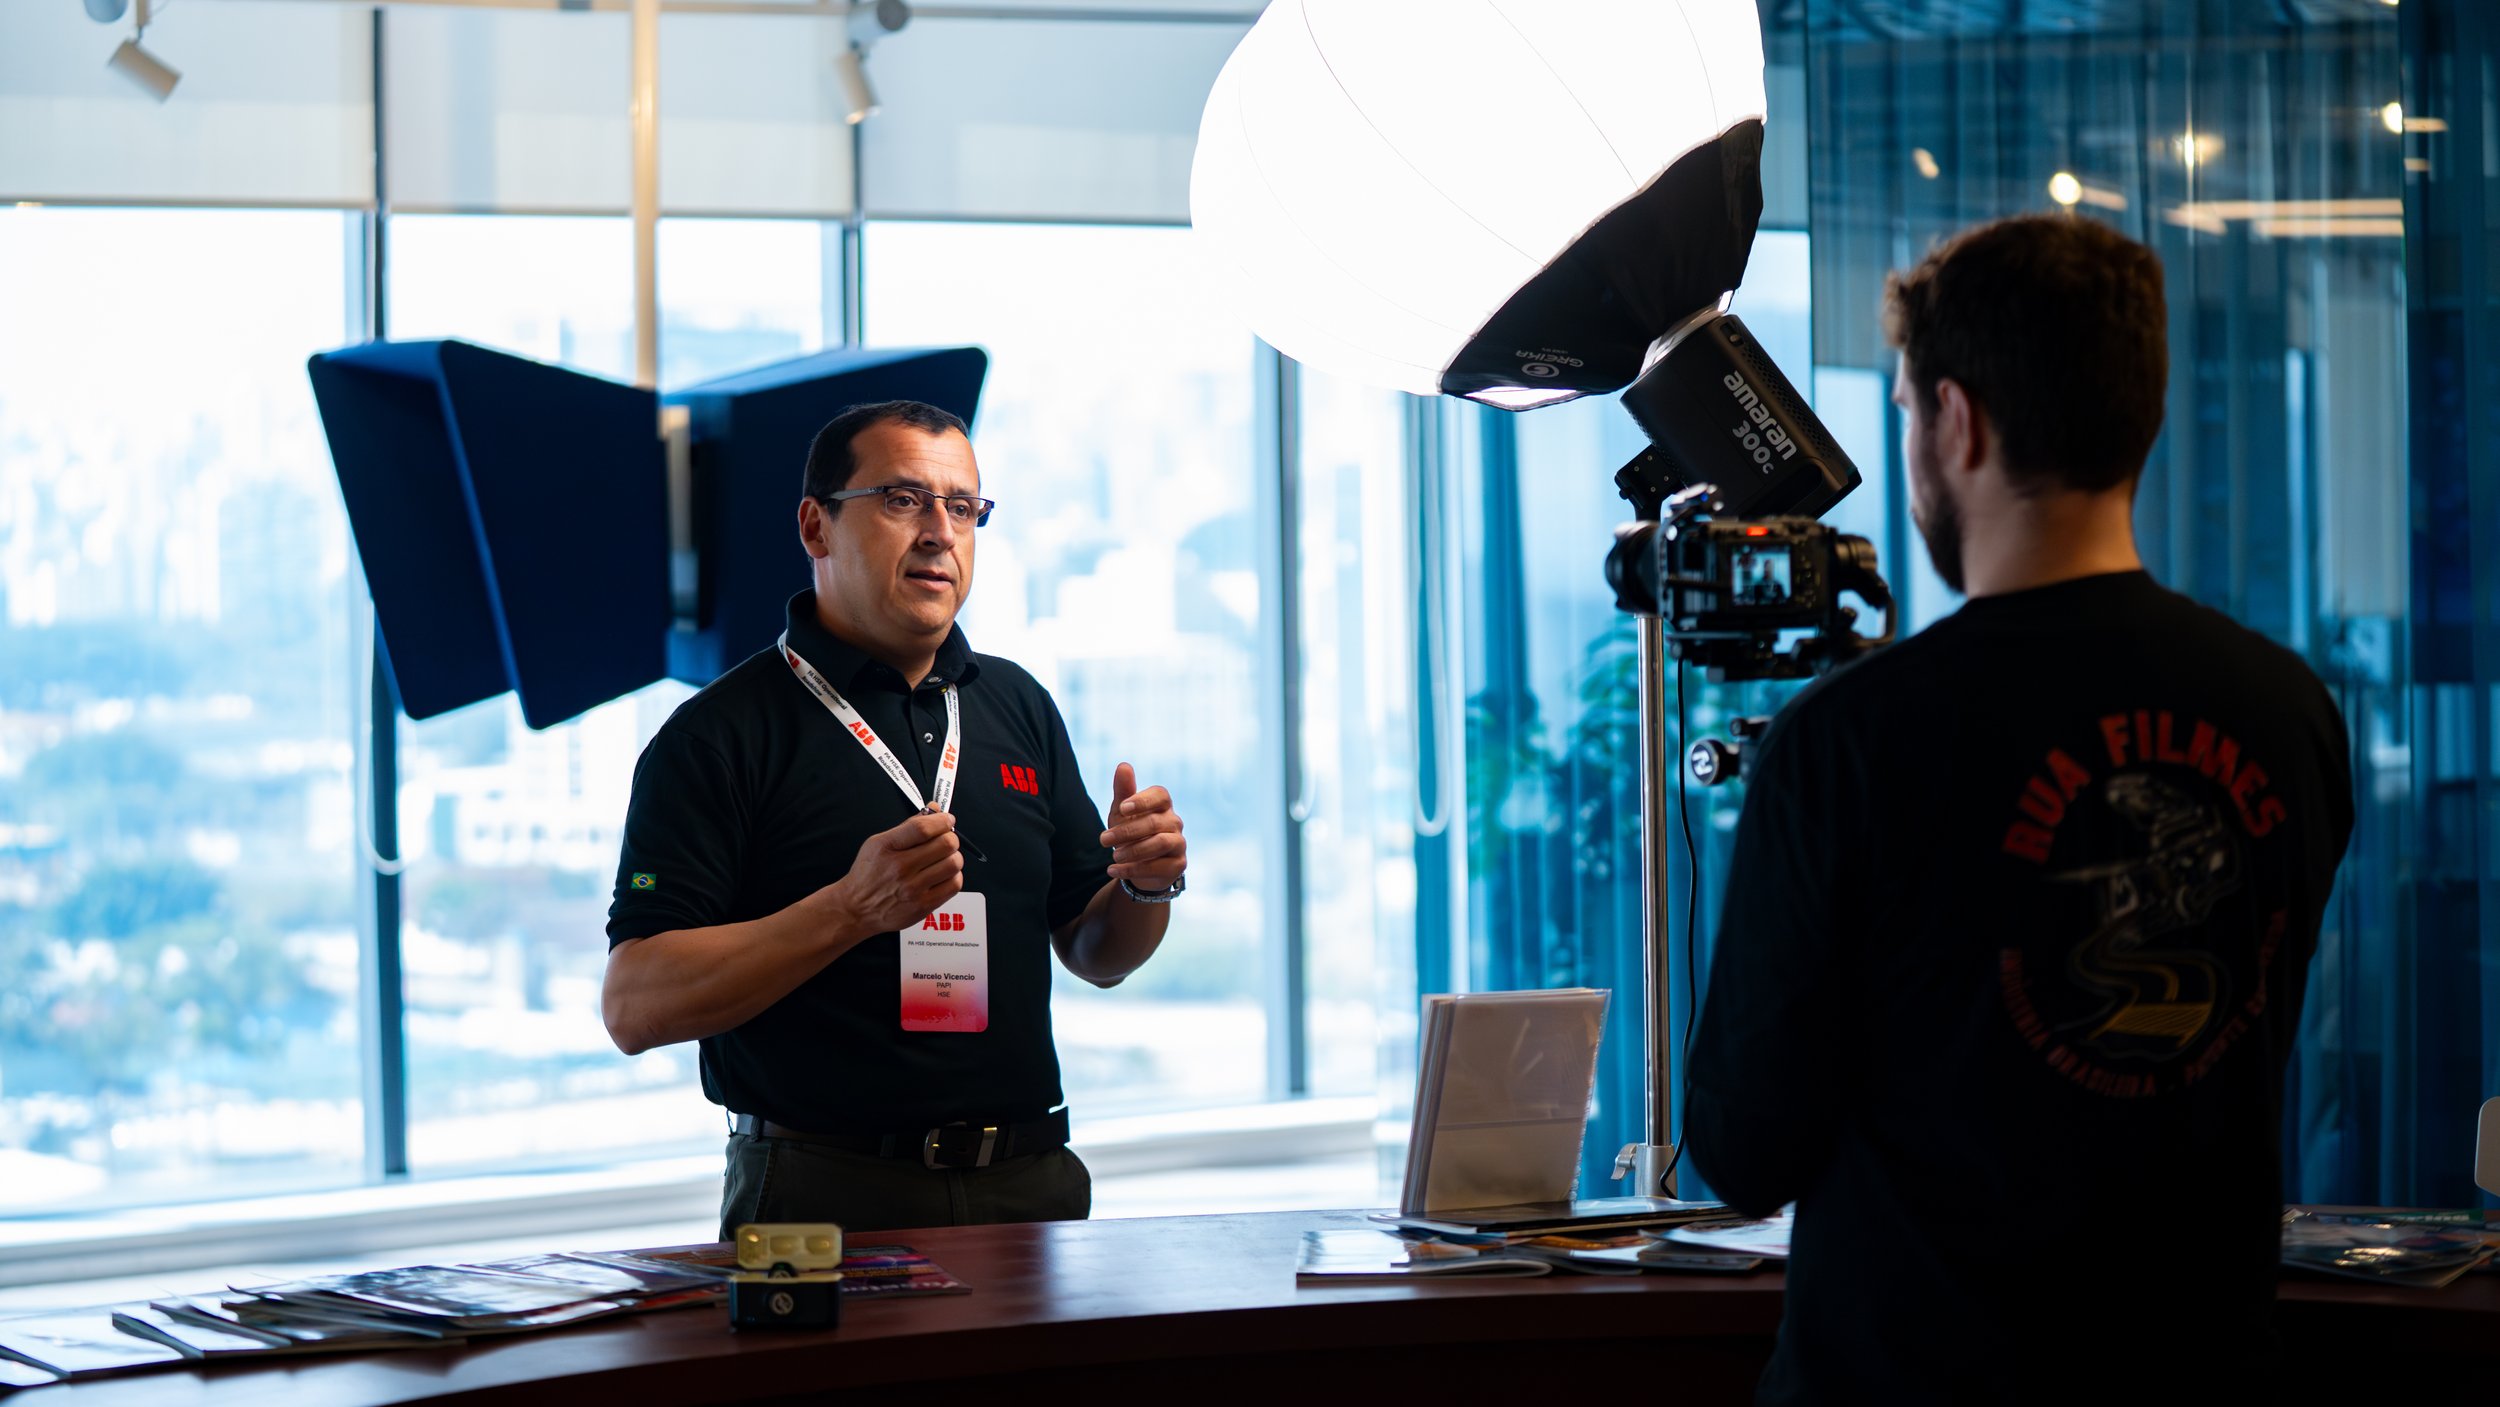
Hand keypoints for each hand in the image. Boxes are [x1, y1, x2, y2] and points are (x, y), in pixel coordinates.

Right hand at [830, 811, 962, 933]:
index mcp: (887, 847)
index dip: (942, 820)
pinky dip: (954, 876)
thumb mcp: (878, 843)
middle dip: (950, 837)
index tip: (947, 819)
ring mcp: (913, 889)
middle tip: (945, 840)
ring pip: (953, 864)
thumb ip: (908, 826)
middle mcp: (900, 868)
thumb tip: (934, 810)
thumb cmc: (867, 876)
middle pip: (945, 844)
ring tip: (943, 859)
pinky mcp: (923, 906)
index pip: (923, 828)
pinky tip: (942, 875)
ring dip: (953, 857)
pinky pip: (954, 885)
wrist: (856, 910)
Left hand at [1100, 762, 1185, 893]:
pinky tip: (1114, 870)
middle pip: (1154, 822)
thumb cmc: (1131, 832)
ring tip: (1113, 857)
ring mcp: (1179, 843)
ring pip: (1160, 843)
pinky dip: (1134, 869)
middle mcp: (1175, 822)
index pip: (1160, 795)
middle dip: (1126, 831)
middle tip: (1103, 840)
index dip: (1142, 800)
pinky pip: (1159, 867)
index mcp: (1162, 805)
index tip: (1122, 808)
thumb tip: (1123, 765)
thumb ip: (1124, 790)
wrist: (1140, 866)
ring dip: (1133, 851)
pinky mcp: (1178, 865)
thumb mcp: (1122, 812)